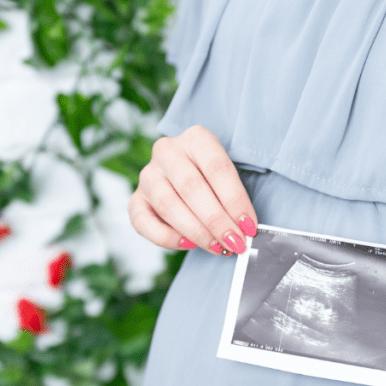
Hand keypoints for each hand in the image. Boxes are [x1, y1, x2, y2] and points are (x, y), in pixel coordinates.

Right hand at [128, 125, 258, 254]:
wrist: (188, 177)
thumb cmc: (214, 179)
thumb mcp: (229, 176)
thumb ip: (235, 199)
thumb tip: (245, 230)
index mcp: (196, 138)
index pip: (217, 168)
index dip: (235, 200)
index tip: (249, 226)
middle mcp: (167, 151)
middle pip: (191, 187)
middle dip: (216, 220)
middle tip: (235, 242)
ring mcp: (148, 175)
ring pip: (167, 205)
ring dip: (196, 231)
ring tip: (217, 247)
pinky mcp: (136, 199)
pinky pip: (143, 221)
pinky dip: (166, 237)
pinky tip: (188, 244)